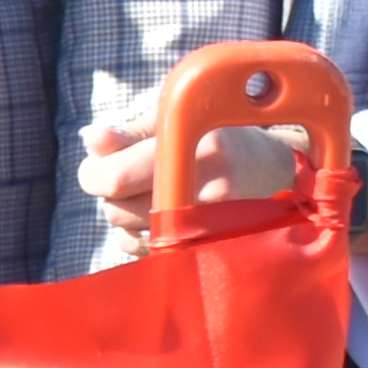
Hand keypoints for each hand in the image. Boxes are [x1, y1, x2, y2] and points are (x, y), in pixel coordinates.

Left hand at [82, 117, 313, 245]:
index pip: (113, 177)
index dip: (95, 169)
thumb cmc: (220, 136)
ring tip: (153, 188)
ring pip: (125, 229)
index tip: (101, 158)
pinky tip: (157, 214)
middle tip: (135, 171)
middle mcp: (204, 191)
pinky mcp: (205, 249)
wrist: (277, 173)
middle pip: (114, 206)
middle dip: (112, 189)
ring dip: (125, 210)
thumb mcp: (182, 117)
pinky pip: (142, 250)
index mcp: (196, 148)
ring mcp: (207, 227)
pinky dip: (137, 233)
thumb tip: (90, 139)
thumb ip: (132, 130)